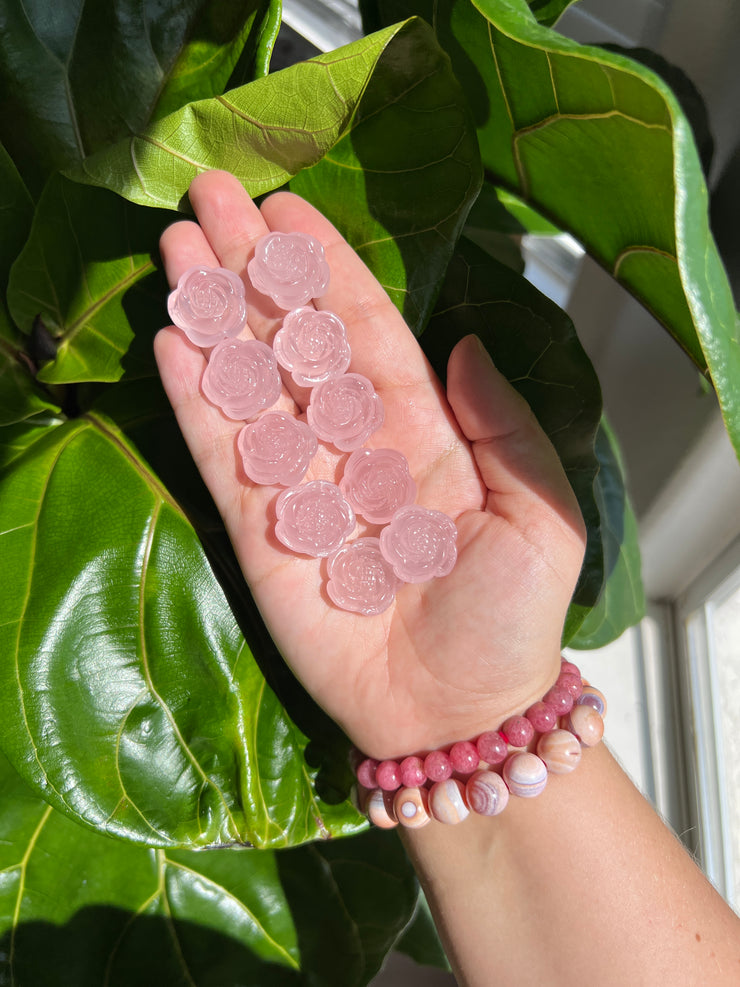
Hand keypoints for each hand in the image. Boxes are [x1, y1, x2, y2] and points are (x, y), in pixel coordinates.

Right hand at [155, 170, 585, 758]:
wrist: (455, 713)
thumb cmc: (508, 622)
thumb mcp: (540, 518)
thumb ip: (508, 427)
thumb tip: (467, 344)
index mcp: (421, 433)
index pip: (366, 332)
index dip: (327, 272)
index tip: (289, 212)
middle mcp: (352, 445)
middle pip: (294, 342)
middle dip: (255, 272)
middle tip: (210, 197)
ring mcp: (300, 485)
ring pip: (249, 384)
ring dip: (214, 318)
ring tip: (177, 248)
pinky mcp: (259, 533)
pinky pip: (224, 458)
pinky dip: (197, 402)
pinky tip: (173, 342)